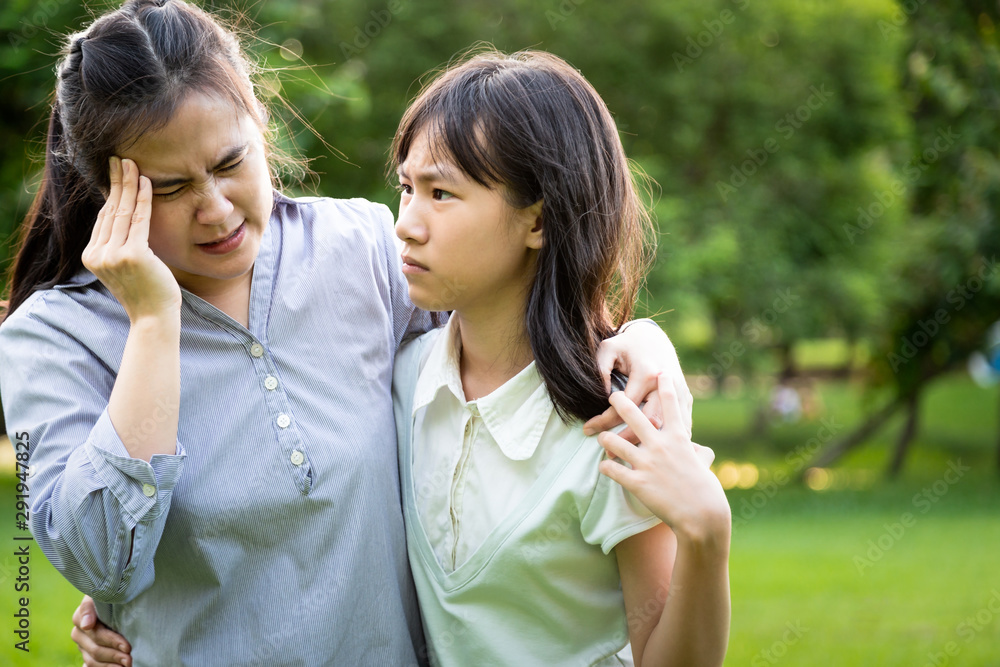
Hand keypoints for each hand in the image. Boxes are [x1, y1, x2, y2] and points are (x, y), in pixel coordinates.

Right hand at [71, 595, 131, 666]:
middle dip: (114, 654)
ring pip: (92, 660)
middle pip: (94, 648)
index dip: (111, 639)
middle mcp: (78, 632)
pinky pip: (91, 666)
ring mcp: (82, 646)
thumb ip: (92, 605)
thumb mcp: (106, 594)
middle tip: (130, 657)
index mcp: (80, 616)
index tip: (126, 646)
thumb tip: (87, 625)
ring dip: (111, 664)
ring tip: (128, 664)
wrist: (116, 603)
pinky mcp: (87, 655)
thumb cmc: (114, 596)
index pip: (93, 632)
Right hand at [82, 157, 181, 322]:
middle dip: (116, 182)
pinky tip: (146, 182)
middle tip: (121, 159)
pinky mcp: (133, 255)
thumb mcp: (126, 266)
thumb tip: (124, 217)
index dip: (111, 194)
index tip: (116, 174)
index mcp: (92, 257)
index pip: (103, 219)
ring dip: (129, 185)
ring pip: (122, 212)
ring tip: (132, 164)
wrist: (154, 318)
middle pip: (110, 211)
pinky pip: (139, 220)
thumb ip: (120, 245)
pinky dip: (143, 199)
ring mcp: (114, 255)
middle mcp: (98, 255)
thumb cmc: (146, 292)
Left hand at [584, 321, 692, 441]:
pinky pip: (681, 424)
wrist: (654, 337)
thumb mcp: (607, 349)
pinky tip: (653, 449)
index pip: (625, 407)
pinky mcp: (686, 397)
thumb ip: (600, 370)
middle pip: (649, 422)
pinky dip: (668, 438)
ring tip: (629, 456)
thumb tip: (599, 396)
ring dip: (650, 443)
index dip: (604, 421)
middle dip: (629, 440)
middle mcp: (665, 384)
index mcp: (646, 373)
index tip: (588, 429)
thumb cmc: (626, 345)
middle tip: (609, 452)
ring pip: (666, 426)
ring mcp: (679, 391)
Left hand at [598, 374, 729, 543]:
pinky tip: (604, 466)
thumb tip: (695, 447)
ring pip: (615, 442)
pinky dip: (606, 467)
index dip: (665, 386)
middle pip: (634, 416)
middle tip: (613, 396)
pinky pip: (612, 469)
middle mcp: (661, 446)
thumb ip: (696, 451)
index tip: (660, 371)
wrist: (702, 516)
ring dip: (606, 438)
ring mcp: (647, 464)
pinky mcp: (637, 483)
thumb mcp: (704, 464)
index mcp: (679, 438)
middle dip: (620, 402)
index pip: (672, 405)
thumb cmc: (707, 491)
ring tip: (602, 437)